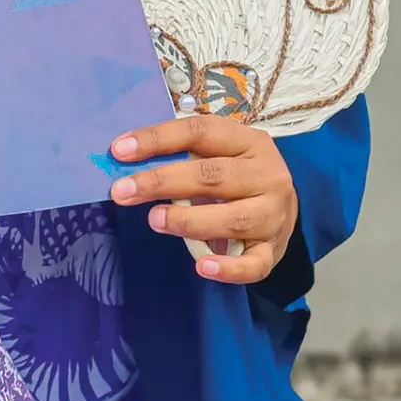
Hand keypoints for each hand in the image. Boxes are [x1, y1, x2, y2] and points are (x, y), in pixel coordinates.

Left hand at [108, 115, 298, 282]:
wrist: (282, 207)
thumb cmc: (235, 175)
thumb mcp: (216, 153)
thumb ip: (180, 155)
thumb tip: (123, 159)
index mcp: (248, 142)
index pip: (200, 132)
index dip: (158, 139)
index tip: (119, 150)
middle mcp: (267, 175)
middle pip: (213, 175)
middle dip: (162, 182)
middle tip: (122, 191)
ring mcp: (275, 214)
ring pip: (233, 218)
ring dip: (189, 221)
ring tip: (154, 220)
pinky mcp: (275, 250)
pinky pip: (255, 264)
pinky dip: (229, 268)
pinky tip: (202, 267)